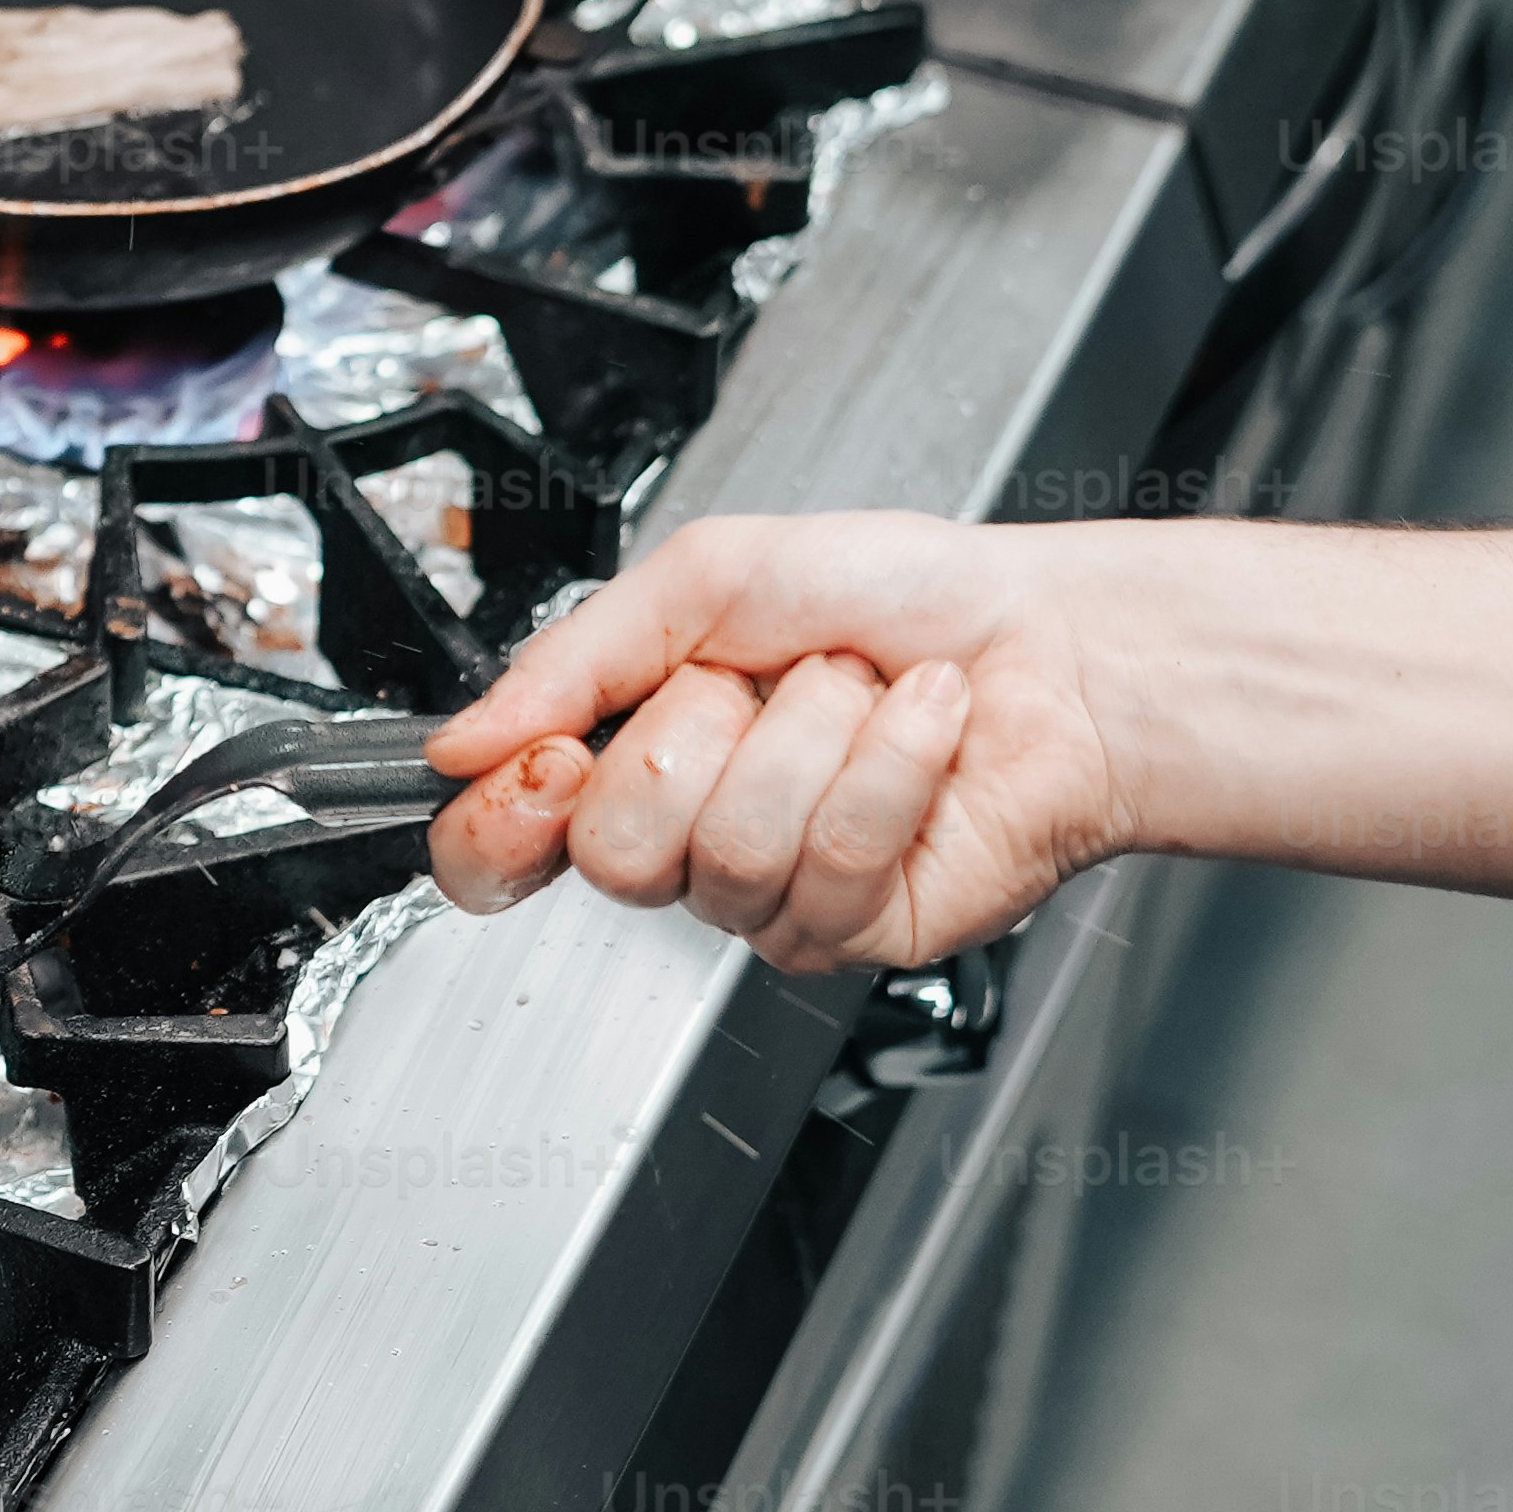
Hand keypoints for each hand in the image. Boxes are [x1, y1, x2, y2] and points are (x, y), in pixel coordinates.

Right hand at [419, 512, 1137, 975]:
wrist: (1046, 636)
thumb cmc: (899, 600)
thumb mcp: (707, 579)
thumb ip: (572, 657)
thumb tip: (466, 739)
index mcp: (630, 761)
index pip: (500, 850)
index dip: (502, 821)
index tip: (550, 759)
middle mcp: (690, 845)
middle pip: (615, 851)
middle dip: (699, 734)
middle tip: (760, 685)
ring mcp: (771, 901)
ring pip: (730, 848)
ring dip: (811, 732)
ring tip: (860, 695)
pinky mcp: (858, 932)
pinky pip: (832, 856)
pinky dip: (890, 760)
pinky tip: (919, 727)